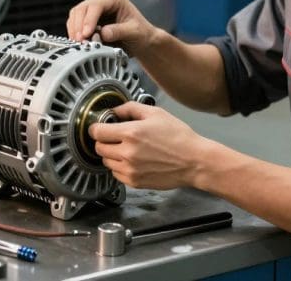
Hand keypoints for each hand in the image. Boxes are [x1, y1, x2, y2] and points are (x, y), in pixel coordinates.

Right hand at [66, 0, 156, 55]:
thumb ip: (119, 31)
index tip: (86, 34)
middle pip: (82, 8)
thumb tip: (102, 33)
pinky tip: (80, 42)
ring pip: (76, 15)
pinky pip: (76, 23)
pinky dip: (75, 33)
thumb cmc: (141, 33)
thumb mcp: (134, 32)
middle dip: (79, 26)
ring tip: (80, 44)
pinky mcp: (89, 19)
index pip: (96, 5)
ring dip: (75, 30)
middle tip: (80, 41)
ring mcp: (94, 9)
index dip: (89, 19)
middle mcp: (102, 0)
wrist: (141, 40)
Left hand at [88, 101, 206, 189]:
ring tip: (127, 149)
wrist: (194, 161)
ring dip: (112, 154)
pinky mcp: (134, 182)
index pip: (97, 132)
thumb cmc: (178, 137)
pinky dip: (120, 167)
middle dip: (104, 141)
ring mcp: (130, 170)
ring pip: (106, 162)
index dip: (97, 127)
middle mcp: (127, 153)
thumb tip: (115, 110)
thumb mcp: (156, 113)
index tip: (101, 127)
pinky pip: (116, 174)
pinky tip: (134, 160)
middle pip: (98, 148)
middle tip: (115, 137)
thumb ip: (130, 108)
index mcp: (131, 133)